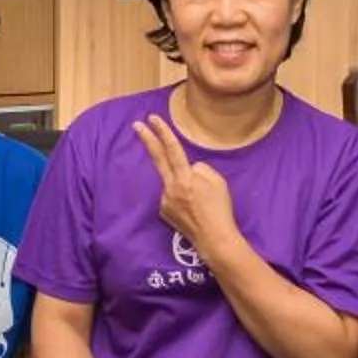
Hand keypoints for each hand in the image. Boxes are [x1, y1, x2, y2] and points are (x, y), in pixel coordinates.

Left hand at [133, 115, 240, 260]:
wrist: (214, 239)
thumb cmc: (220, 209)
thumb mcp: (217, 181)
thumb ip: (200, 170)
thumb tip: (188, 169)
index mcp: (185, 178)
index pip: (172, 149)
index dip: (163, 132)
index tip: (153, 119)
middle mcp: (171, 187)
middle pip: (158, 158)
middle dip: (147, 139)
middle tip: (136, 125)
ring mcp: (165, 200)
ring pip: (172, 181)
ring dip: (182, 184)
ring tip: (199, 201)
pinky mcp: (163, 212)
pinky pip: (172, 196)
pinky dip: (180, 197)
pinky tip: (191, 209)